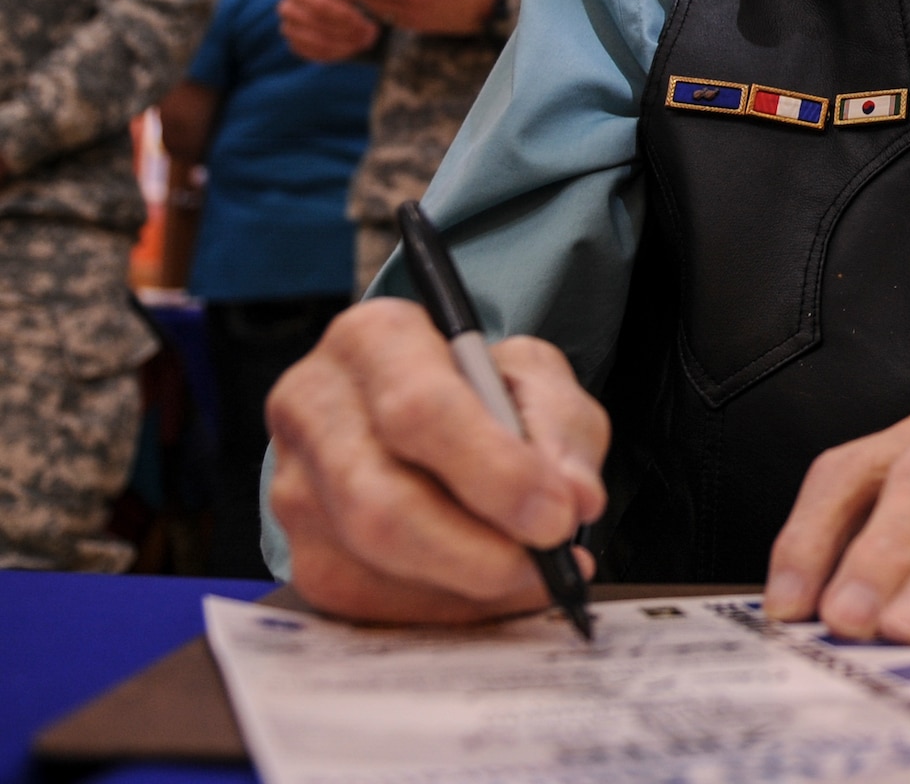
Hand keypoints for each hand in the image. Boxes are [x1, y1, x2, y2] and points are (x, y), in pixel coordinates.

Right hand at [266, 299, 608, 622]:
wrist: (429, 417)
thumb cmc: (484, 391)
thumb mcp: (536, 378)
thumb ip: (561, 428)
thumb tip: (576, 498)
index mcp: (373, 340)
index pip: (419, 411)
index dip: (492, 472)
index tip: (555, 515)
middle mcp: (315, 407)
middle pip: (381, 503)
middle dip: (477, 549)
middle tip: (548, 561)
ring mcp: (295, 486)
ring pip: (371, 563)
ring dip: (466, 586)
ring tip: (533, 573)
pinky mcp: (303, 553)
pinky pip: (369, 604)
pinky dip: (444, 607)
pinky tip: (491, 587)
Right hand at [280, 0, 381, 61]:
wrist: (336, 3)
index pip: (320, 5)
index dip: (344, 16)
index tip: (365, 21)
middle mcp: (286, 8)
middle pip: (318, 25)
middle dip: (347, 31)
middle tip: (371, 33)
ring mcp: (288, 28)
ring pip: (316, 42)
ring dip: (345, 44)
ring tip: (366, 40)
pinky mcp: (295, 45)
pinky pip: (315, 55)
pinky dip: (337, 53)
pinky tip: (353, 47)